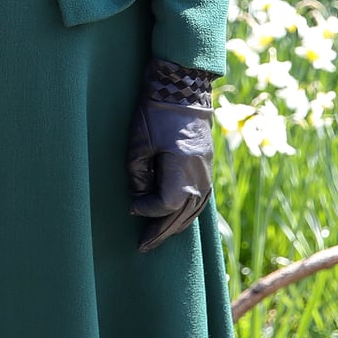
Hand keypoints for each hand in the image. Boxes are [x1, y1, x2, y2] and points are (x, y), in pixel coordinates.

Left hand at [126, 58, 214, 252]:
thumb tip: (139, 197)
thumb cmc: (156, 115)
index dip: (147, 210)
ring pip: (193, 211)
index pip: (166, 205)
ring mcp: (206, 174)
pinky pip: (200, 201)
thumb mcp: (138, 143)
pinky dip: (187, 213)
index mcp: (183, 173)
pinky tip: (177, 219)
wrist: (183, 91)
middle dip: (161, 232)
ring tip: (158, 237)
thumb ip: (138, 175)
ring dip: (175, 226)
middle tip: (143, 246)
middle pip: (182, 215)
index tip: (131, 207)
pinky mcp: (206, 167)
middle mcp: (200, 178)